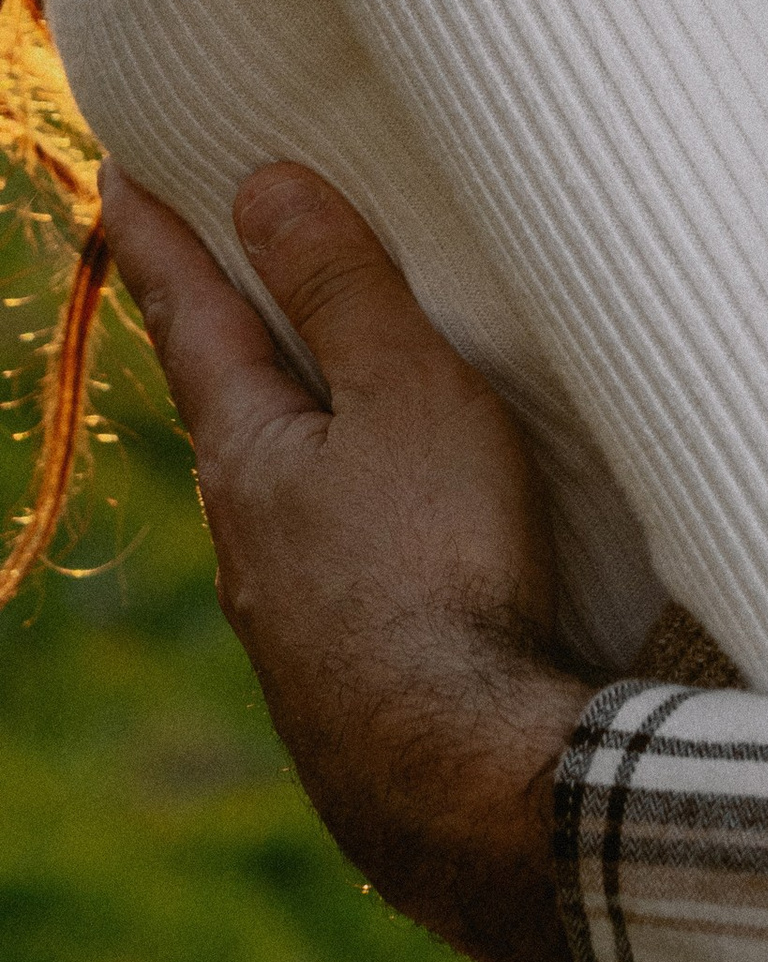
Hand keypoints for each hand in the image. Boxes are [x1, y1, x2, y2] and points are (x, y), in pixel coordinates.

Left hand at [98, 161, 596, 961]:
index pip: (194, 325)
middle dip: (212, 344)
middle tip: (193, 281)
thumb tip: (260, 184)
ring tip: (296, 403)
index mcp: (251, 459)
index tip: (112, 183)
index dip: (159, 248)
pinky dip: (331, 523)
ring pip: (270, 503)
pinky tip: (374, 546)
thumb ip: (344, 294)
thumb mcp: (407, 399)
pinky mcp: (343, 685)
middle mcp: (248, 543)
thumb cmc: (443, 567)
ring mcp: (290, 624)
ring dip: (276, 440)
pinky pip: (325, 572)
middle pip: (223, 417)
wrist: (461, 778)